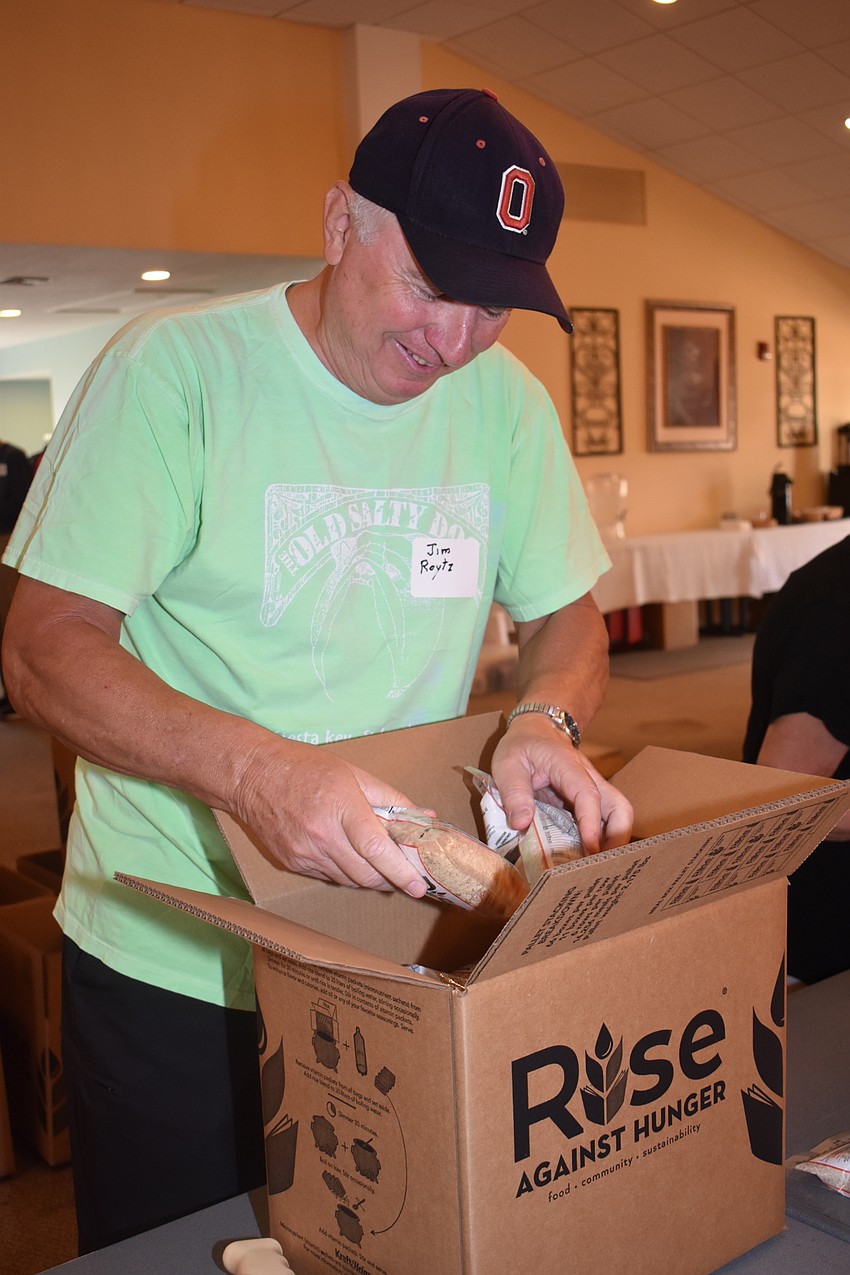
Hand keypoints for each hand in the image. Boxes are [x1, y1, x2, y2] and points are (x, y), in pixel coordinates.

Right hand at [230, 735, 427, 896]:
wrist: (251, 774)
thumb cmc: (304, 767)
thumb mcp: (352, 772)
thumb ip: (390, 797)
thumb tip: (424, 816)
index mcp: (341, 807)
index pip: (376, 849)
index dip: (400, 871)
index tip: (419, 885)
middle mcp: (321, 835)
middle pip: (365, 874)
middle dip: (389, 880)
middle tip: (404, 875)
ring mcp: (304, 853)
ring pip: (348, 880)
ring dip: (368, 878)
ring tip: (379, 866)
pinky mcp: (291, 863)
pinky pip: (327, 877)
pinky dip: (344, 873)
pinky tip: (348, 858)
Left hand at [490, 716, 633, 854]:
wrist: (537, 729)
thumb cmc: (522, 745)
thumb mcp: (508, 764)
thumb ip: (514, 792)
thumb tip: (521, 824)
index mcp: (569, 767)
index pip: (588, 795)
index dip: (591, 823)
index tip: (590, 848)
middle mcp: (589, 779)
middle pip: (620, 807)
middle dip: (617, 838)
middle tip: (600, 866)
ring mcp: (592, 790)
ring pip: (618, 815)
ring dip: (613, 842)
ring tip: (595, 868)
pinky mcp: (587, 802)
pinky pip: (603, 821)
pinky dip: (600, 841)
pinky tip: (586, 860)